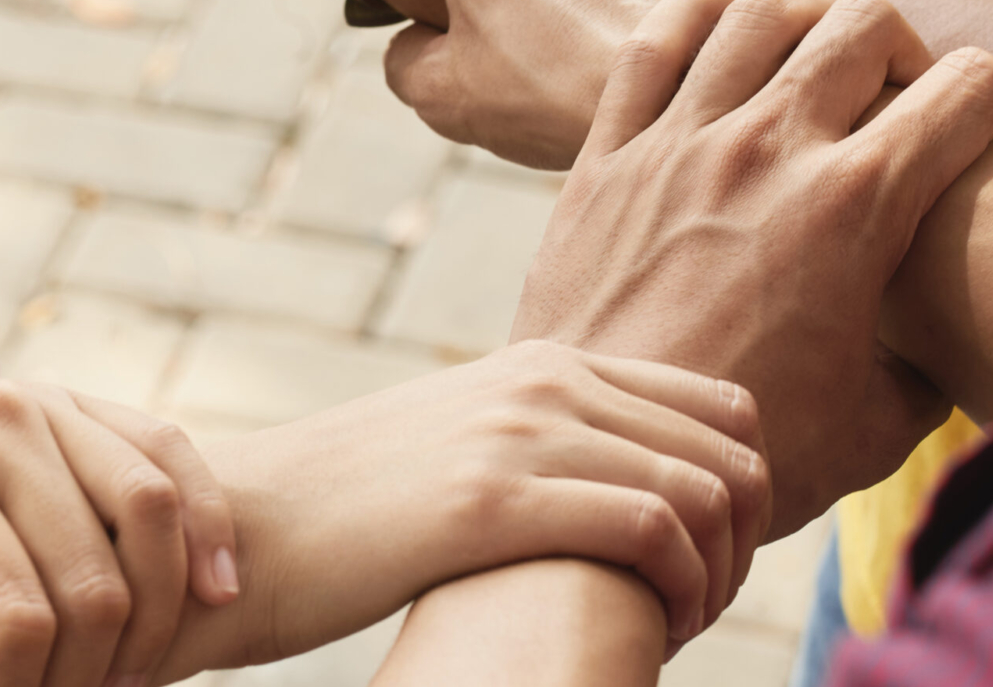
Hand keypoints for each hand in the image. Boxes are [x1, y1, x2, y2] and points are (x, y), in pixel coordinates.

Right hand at [163, 340, 768, 675]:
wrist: (248, 530)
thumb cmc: (351, 512)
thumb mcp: (461, 448)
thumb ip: (541, 445)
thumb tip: (618, 494)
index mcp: (542, 363)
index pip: (720, 407)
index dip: (743, 492)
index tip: (706, 563)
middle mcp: (543, 382)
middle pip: (732, 452)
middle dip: (744, 545)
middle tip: (698, 606)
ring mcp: (519, 434)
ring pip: (708, 491)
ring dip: (720, 578)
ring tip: (677, 625)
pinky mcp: (492, 500)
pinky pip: (653, 531)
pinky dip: (682, 591)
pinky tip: (656, 629)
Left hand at [512, 0, 992, 534]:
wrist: (611, 464)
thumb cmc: (748, 456)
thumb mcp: (877, 424)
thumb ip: (924, 367)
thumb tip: (932, 348)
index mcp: (856, 207)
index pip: (969, 90)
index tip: (992, 133)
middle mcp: (767, 151)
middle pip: (862, 24)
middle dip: (905, 45)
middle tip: (901, 92)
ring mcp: (677, 145)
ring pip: (756, 12)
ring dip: (805, 16)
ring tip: (817, 53)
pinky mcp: (604, 159)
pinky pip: (651, 43)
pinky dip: (698, 8)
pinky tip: (725, 16)